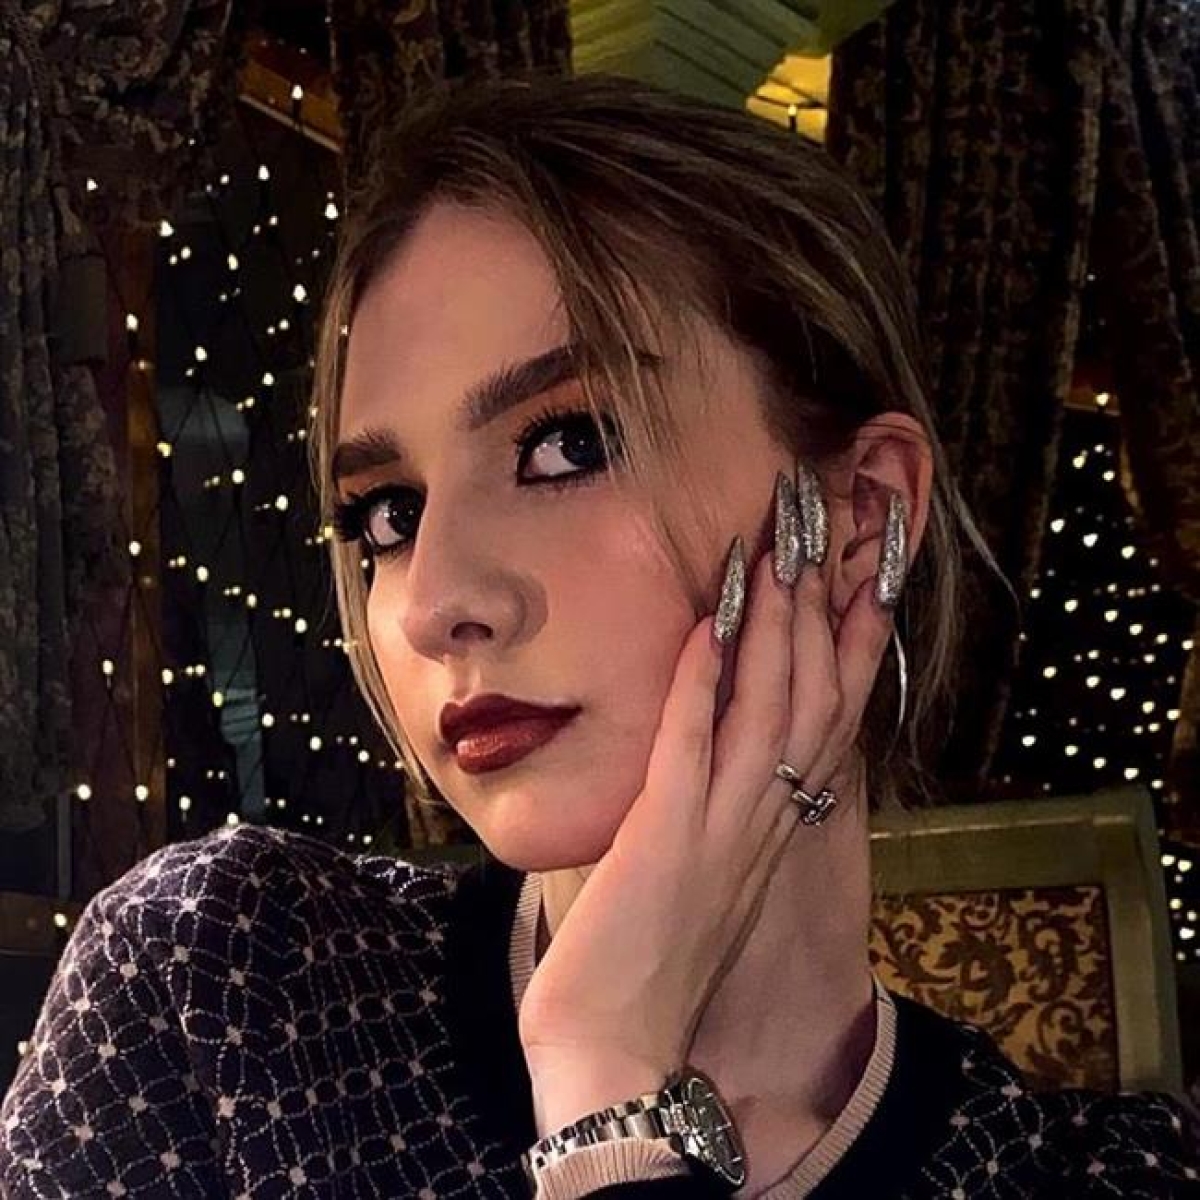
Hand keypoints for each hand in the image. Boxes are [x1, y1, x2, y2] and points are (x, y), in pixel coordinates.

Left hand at [517, 472, 896, 1129]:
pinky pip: (691, 746)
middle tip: (830, 525)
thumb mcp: (698, 876)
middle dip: (824, 605)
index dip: (851, 641)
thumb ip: (713, 812)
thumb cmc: (645, 964)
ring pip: (768, 709)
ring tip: (780, 546)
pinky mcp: (665, 841)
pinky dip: (702, 680)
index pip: (831, 718)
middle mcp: (764, 822)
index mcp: (772, 829)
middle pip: (814, 695)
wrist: (618, 1055)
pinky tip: (708, 622)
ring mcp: (721, 830)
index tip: (866, 570)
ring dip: (774, 623)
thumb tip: (704, 747)